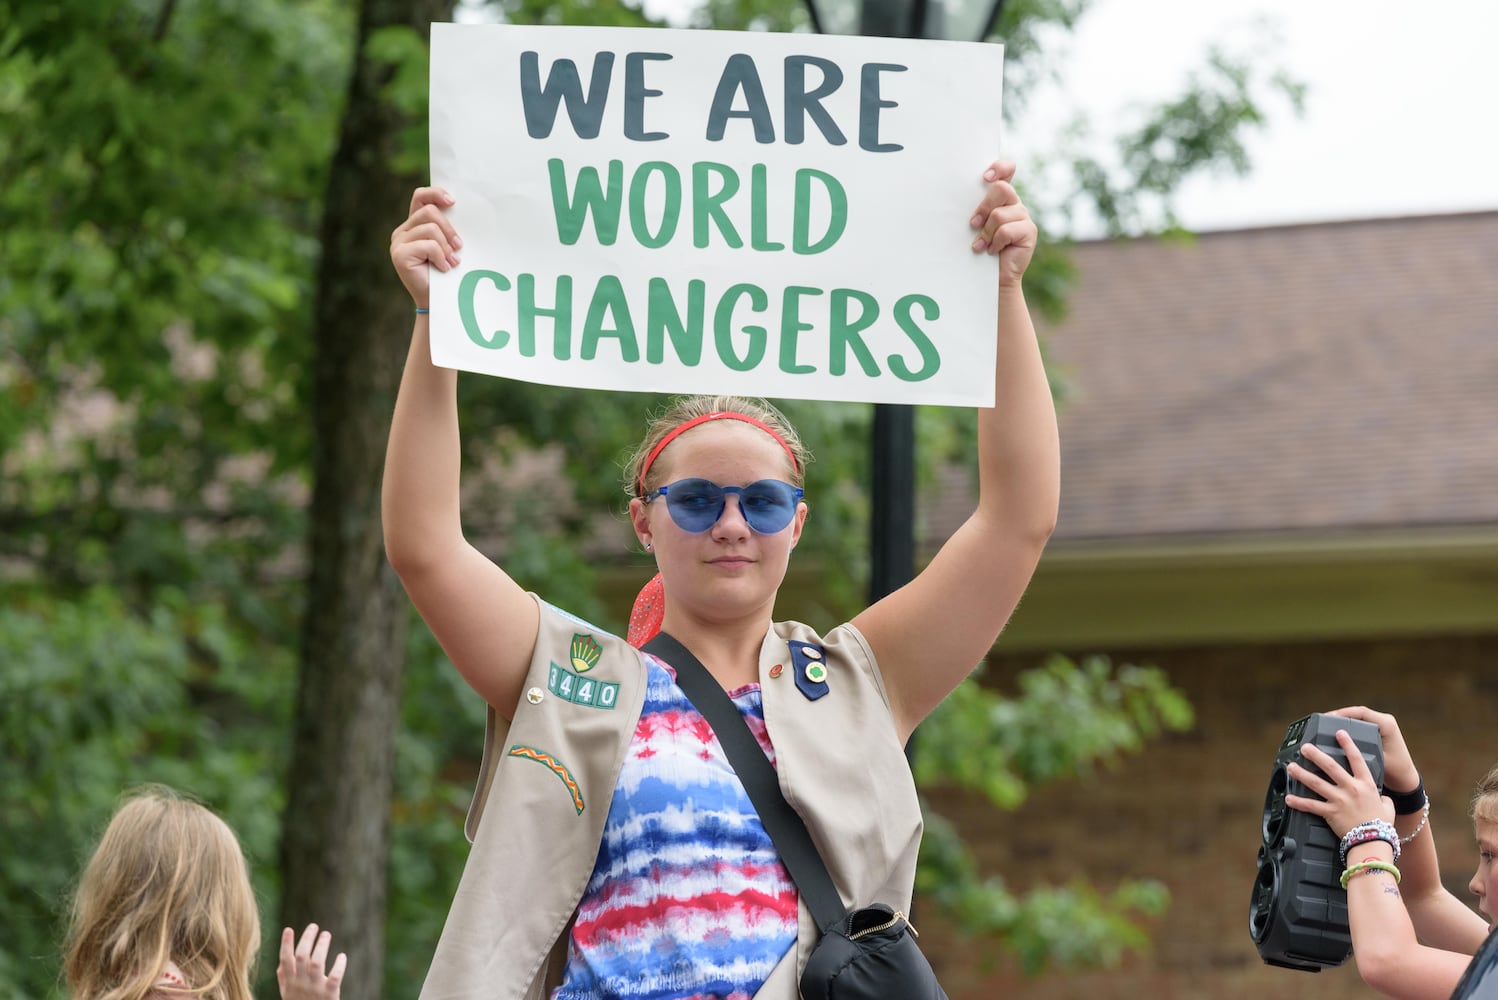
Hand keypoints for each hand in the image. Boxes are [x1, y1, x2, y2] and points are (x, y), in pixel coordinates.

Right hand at [277, 923, 345, 999]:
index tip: (288, 929)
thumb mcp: (287, 995)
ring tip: (326, 934)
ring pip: (317, 963)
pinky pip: (334, 977)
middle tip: (314, 926)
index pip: (284, 960)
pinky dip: (339, 965)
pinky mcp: (330, 995)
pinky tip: (341, 956)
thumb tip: (280, 964)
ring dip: (321, 946)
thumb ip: (284, 980)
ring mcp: (315, 989)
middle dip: (307, 939)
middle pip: (301, 957)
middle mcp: (301, 985)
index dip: (285, 944)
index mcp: (290, 983)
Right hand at [390, 187, 461, 308]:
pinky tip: (444, 268)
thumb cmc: (446, 273)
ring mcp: (398, 242)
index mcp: (413, 225)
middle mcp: (402, 231)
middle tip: (459, 246)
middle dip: (449, 228)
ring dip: (446, 246)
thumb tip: (460, 210)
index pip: (420, 197)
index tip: (453, 202)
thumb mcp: (447, 246)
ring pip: (431, 229)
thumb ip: (446, 229)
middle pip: (429, 212)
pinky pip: (428, 245)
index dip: (435, 194)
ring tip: (453, 261)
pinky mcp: (399, 255)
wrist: (437, 301)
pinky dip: (441, 257)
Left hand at [969, 160, 1036, 286]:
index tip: (985, 177)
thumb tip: (953, 197)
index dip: (1000, 167)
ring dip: (986, 231)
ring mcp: (1024, 217)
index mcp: (1001, 197)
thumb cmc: (978, 248)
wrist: (991, 277)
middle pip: (1002, 189)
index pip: (1007, 170)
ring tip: (981, 244)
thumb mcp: (974, 225)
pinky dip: (995, 242)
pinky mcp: (1029, 232)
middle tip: (974, 224)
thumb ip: (973, 209)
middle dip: (984, 207)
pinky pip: (1007, 230)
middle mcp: (1014, 203)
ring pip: (1000, 214)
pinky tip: (992, 250)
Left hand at [1285, 728, 1393, 837]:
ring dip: (1301, 773)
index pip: (1357, 759)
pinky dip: (1298, 802)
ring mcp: (1339, 800)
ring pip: (1316, 783)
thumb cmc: (1382, 826)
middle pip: (1330, 767)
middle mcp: (1351, 789)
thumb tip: (1383, 797)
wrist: (1373, 841)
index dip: (1348, 744)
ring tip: (1291, 766)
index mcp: (1366, 784)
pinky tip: (1288, 798)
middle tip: (1305, 747)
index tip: (1339, 733)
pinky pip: (1310, 805)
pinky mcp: (1330, 812)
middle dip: (1316, 755)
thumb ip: (1384, 799)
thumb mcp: (1388, 808)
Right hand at [1330, 705, 1419, 792]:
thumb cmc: (1394, 771)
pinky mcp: (1377, 729)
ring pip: (1358, 716)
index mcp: (1387, 725)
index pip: (1362, 712)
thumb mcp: (1376, 759)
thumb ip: (1361, 751)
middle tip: (1322, 720)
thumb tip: (1340, 744)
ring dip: (1343, 718)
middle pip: (1358, 712)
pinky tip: (1336, 729)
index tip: (1328, 717)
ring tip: (1326, 723)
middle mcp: (1385, 721)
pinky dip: (1347, 724)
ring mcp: (1381, 724)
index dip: (1343, 713)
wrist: (1405, 779)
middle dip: (1339, 714)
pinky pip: (1360, 722)